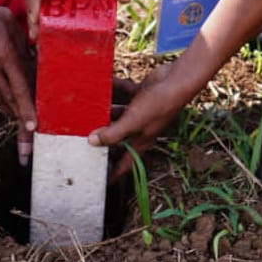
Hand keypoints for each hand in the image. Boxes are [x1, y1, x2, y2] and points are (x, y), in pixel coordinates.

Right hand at [0, 0, 35, 160]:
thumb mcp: (6, 20)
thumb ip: (20, 41)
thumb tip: (30, 57)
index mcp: (4, 54)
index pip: (20, 89)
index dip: (27, 110)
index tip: (33, 127)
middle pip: (8, 100)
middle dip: (19, 117)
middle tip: (27, 131)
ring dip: (6, 107)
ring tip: (14, 112)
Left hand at [88, 63, 182, 178]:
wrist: (177, 80)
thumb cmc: (159, 105)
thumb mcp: (133, 122)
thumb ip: (112, 133)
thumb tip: (92, 142)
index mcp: (142, 141)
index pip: (127, 163)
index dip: (115, 173)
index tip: (103, 181)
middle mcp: (141, 128)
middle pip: (118, 138)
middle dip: (103, 138)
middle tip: (84, 138)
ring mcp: (141, 111)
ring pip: (118, 114)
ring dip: (105, 111)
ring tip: (87, 109)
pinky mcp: (141, 95)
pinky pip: (123, 92)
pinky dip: (114, 88)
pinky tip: (104, 83)